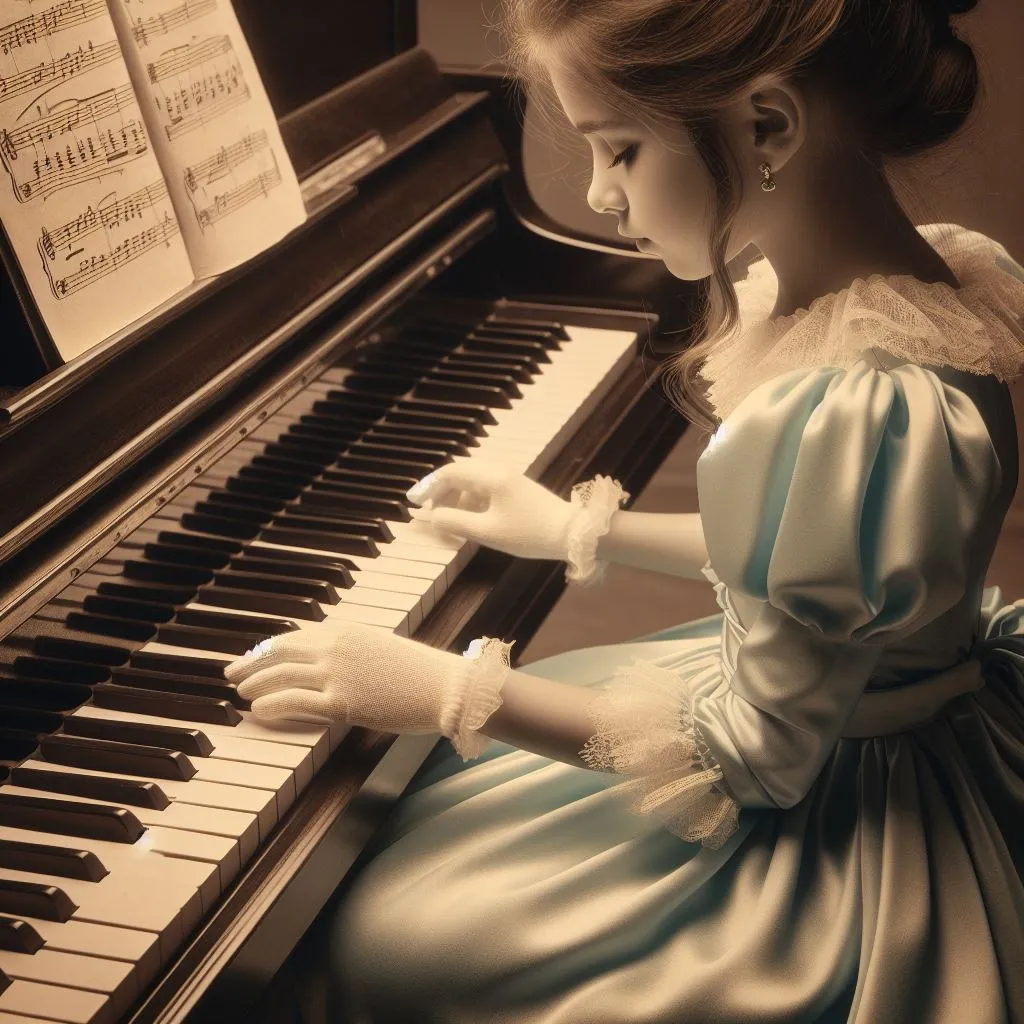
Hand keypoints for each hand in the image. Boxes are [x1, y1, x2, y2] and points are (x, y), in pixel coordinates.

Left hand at [223, 620, 474, 732]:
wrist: (444, 687)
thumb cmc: (418, 673)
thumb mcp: (379, 649)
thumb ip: (350, 651)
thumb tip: (327, 662)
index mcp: (344, 630)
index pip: (293, 636)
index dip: (267, 647)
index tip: (252, 656)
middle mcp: (334, 647)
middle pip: (279, 652)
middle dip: (250, 663)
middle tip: (230, 673)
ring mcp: (336, 674)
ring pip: (280, 676)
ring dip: (255, 684)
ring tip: (241, 693)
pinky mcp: (340, 702)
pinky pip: (293, 702)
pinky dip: (270, 705)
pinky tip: (256, 711)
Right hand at [406, 462, 573, 559]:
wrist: (571, 533)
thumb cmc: (529, 533)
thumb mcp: (487, 532)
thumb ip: (456, 523)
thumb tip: (433, 517)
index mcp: (491, 477)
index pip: (450, 473)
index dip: (428, 487)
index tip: (413, 502)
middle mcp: (499, 471)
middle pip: (460, 471)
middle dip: (440, 489)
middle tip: (428, 509)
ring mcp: (510, 478)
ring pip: (473, 478)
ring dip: (456, 494)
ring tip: (449, 517)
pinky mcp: (517, 488)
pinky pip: (486, 486)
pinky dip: (471, 498)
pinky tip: (470, 517)